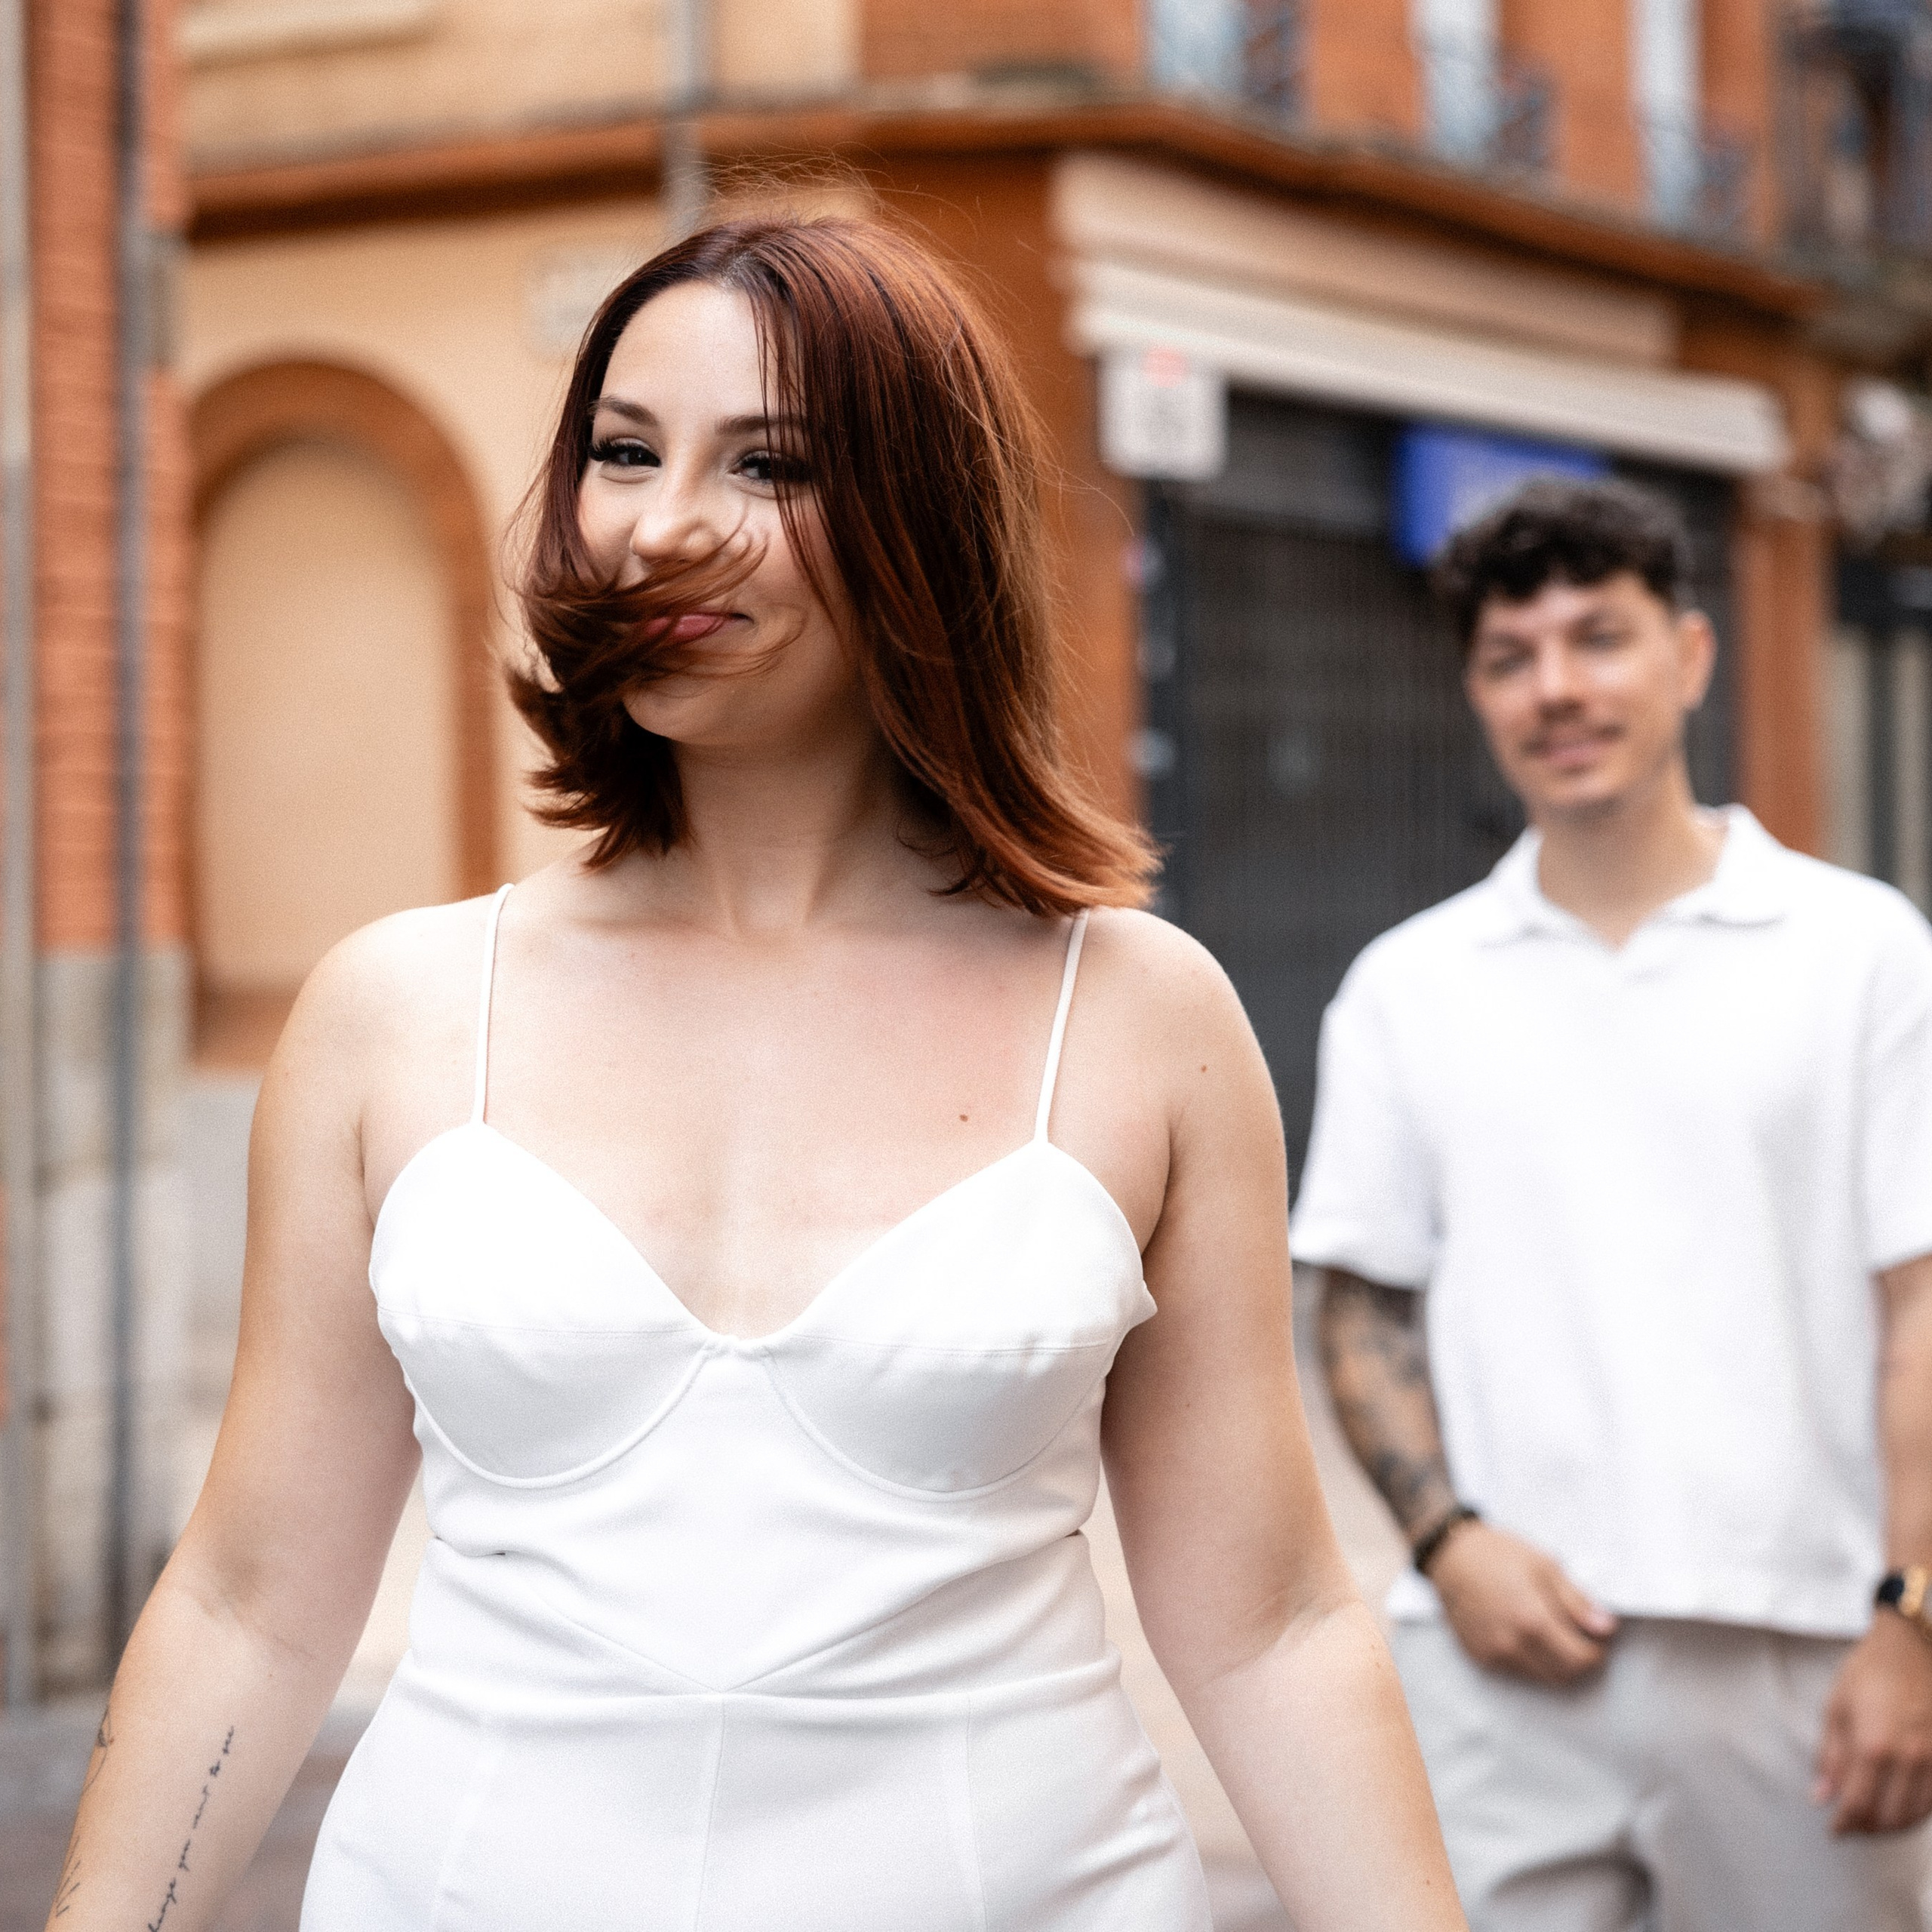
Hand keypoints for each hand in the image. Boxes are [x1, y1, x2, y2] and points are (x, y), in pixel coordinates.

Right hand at [1428, 1521, 1617, 1685]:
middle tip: (1579, 1636)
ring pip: (1542, 1678)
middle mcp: (1513, 1645)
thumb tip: (1606, 1628)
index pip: (1581, 1660)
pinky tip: (1526, 1633)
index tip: (1597, 1636)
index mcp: (1533, 1620)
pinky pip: (1518, 1672)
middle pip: (1564, 1676)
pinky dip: (1532, 1660)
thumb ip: (1577, 1602)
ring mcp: (1494, 1654)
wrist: (1450, 1555)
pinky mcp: (1481, 1657)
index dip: (1597, 1651)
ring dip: (1556, 1663)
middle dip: (1580, 1660)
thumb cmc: (1497, 1553)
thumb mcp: (1545, 1566)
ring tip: (1551, 1631)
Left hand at [1814, 1612, 1931, 1834]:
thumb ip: (1830, 1756)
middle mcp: (1909, 1759)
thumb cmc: (1869, 1672)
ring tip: (1872, 1821)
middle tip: (1851, 1826)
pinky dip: (1915, 1813)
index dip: (1844, 1824)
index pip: (1858, 1804)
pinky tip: (1899, 1807)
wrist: (1913, 1647)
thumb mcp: (1836, 1707)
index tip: (1834, 1831)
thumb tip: (1821, 1796)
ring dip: (1892, 1826)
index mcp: (1874, 1746)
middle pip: (1889, 1817)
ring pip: (1915, 1815)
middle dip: (1867, 1829)